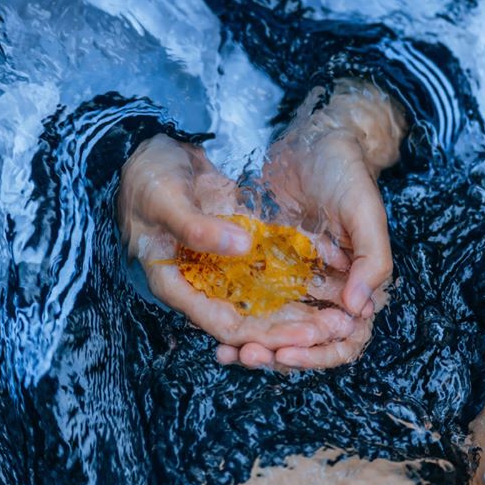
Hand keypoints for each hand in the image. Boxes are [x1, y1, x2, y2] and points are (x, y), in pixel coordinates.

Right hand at [118, 134, 359, 351]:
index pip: (223, 324)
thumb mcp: (166, 201)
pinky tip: (327, 279)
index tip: (300, 336)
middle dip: (291, 329)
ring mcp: (221, 264)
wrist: (151, 149)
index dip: (263, 335)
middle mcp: (202, 282)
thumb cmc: (147, 179)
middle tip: (332, 329)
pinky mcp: (237, 243)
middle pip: (251, 319)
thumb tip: (240, 249)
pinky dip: (293, 276)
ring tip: (337, 314)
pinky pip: (268, 267)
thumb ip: (198, 228)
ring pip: (264, 298)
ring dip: (298, 309)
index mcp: (176, 284)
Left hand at [217, 82, 406, 370]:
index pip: (346, 340)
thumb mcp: (366, 212)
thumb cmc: (348, 173)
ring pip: (277, 327)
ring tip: (225, 352)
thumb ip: (372, 259)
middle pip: (306, 341)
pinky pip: (254, 300)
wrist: (315, 138)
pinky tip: (213, 325)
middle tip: (247, 356)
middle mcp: (328, 290)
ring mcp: (297, 280)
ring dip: (254, 345)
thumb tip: (357, 308)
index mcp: (360, 286)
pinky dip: (238, 316)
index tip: (289, 353)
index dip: (319, 355)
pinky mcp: (269, 266)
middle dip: (277, 354)